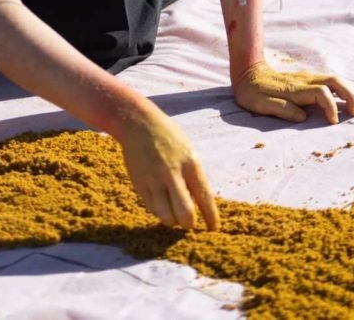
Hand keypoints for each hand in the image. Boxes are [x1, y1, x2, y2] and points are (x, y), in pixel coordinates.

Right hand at [119, 110, 219, 230]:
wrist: (139, 124)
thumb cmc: (168, 137)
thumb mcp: (188, 151)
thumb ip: (192, 175)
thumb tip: (198, 202)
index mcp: (190, 164)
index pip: (204, 197)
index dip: (211, 217)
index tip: (214, 228)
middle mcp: (173, 174)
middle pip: (185, 212)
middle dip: (189, 224)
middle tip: (189, 223)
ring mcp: (155, 180)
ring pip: (166, 215)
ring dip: (172, 220)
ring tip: (174, 215)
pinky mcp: (140, 184)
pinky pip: (152, 208)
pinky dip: (160, 211)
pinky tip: (162, 204)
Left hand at [232, 61, 353, 123]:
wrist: (247, 72)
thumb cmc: (252, 92)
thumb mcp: (260, 103)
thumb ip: (281, 109)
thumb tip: (302, 117)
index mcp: (295, 88)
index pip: (321, 93)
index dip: (330, 107)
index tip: (332, 122)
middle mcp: (305, 80)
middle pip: (335, 82)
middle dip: (350, 96)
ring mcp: (307, 77)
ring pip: (335, 80)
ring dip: (351, 92)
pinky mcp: (308, 79)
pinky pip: (331, 82)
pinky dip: (344, 90)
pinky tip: (352, 99)